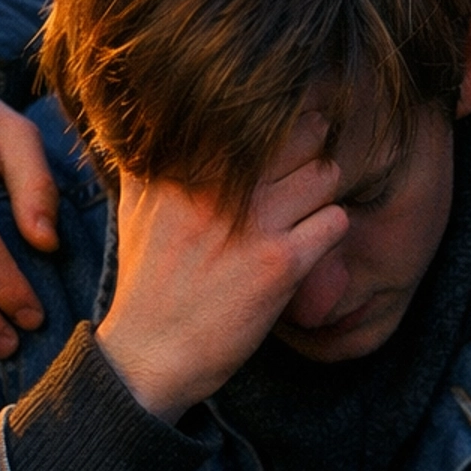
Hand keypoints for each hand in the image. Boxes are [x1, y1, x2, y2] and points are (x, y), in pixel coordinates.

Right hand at [96, 118, 348, 421]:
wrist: (148, 356)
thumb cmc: (147, 283)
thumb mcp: (135, 208)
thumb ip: (148, 160)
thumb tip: (151, 120)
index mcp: (185, 167)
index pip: (252, 114)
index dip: (281, 120)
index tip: (285, 134)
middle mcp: (220, 188)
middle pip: (300, 135)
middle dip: (313, 149)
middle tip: (307, 169)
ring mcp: (253, 224)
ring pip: (325, 174)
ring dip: (326, 191)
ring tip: (310, 208)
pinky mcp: (280, 264)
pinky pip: (334, 222)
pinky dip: (332, 228)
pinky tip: (313, 242)